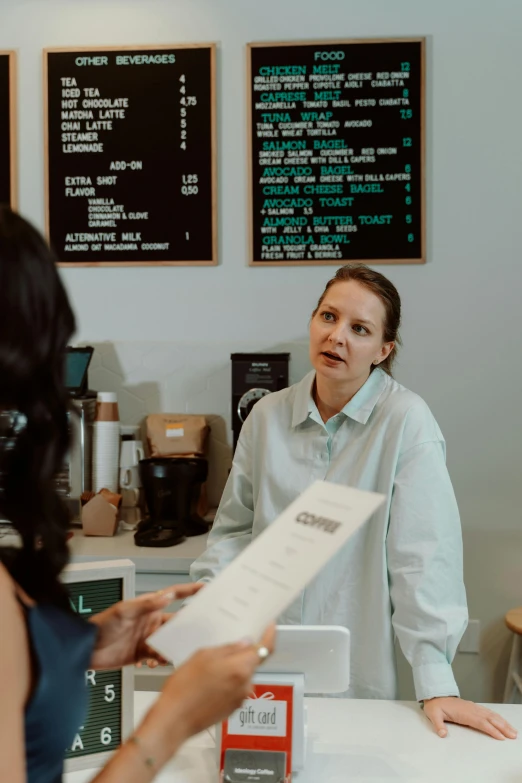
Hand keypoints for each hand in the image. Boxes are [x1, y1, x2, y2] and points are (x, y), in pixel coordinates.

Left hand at [89, 583, 202, 669]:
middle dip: (187, 627)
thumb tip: (166, 596)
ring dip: (173, 648)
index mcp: (148, 606)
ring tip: (170, 653)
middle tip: (197, 633)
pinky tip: (152, 663)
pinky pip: (159, 657)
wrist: (85, 649)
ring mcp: (148, 638)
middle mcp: (151, 621)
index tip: (204, 588)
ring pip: (170, 642)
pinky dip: (160, 661)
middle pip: (177, 622)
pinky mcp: (143, 653)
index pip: (173, 595)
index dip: (189, 591)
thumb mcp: (123, 611)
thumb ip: (146, 604)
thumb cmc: (100, 625)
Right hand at [158, 625, 276, 739]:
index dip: (269, 635)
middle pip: (251, 662)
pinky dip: (226, 682)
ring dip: (231, 669)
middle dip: (241, 654)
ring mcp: (239, 699)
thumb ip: (227, 648)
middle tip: (225, 646)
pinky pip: (234, 689)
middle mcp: (245, 685)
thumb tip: (244, 643)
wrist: (173, 720)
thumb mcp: (203, 656)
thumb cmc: (185, 687)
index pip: (265, 648)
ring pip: (241, 676)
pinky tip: (208, 682)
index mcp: (241, 668)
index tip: (270, 626)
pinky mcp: (231, 709)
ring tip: (208, 668)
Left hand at [423, 696, 517, 739]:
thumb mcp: (433, 715)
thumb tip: (442, 734)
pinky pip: (488, 712)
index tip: (501, 737)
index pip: (480, 722)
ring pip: (491, 715)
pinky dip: (497, 717)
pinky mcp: (474, 708)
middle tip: (513, 735)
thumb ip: (438, 725)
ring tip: (513, 730)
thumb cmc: (435, 706)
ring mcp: (473, 708)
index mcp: (463, 712)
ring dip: (503, 722)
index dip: (491, 729)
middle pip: (490, 718)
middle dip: (502, 727)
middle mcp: (471, 709)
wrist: (435, 695)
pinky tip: (503, 722)